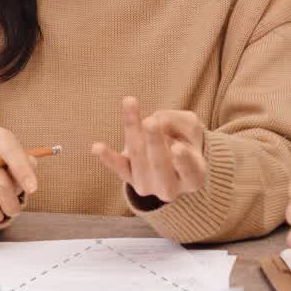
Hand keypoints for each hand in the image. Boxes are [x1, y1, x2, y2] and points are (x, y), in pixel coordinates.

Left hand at [90, 97, 208, 205]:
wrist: (170, 157)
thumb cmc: (185, 138)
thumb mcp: (191, 126)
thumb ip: (179, 121)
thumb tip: (155, 120)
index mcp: (193, 177)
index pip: (190, 170)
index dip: (183, 160)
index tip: (178, 147)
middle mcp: (171, 188)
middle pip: (160, 164)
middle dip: (154, 142)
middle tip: (150, 121)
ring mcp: (148, 186)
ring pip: (138, 157)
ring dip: (133, 129)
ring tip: (130, 102)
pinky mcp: (130, 179)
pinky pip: (119, 167)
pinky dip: (108, 157)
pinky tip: (97, 147)